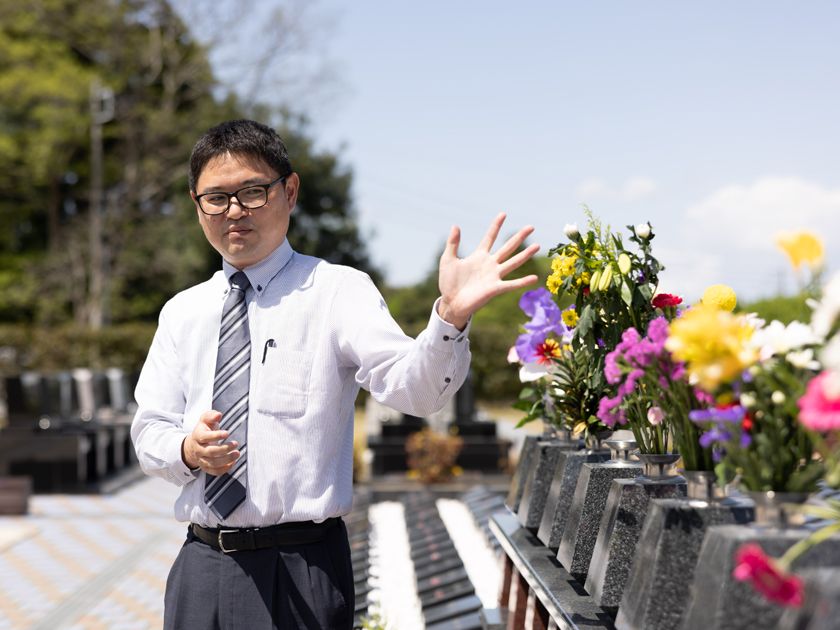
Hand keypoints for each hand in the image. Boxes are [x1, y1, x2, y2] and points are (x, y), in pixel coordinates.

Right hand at [181, 410, 239, 475]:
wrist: (196, 443)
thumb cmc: (205, 429)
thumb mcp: (206, 419)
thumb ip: (211, 415)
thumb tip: (218, 414)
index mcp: (197, 436)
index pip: (204, 437)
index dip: (215, 436)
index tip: (227, 433)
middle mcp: (198, 449)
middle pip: (210, 452)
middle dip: (224, 449)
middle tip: (236, 443)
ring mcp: (201, 459)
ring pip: (212, 464)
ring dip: (226, 460)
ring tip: (237, 453)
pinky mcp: (206, 467)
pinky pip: (214, 472)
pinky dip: (224, 469)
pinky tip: (233, 462)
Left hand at [438, 213, 539, 328]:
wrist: (450, 302)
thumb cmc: (448, 282)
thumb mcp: (448, 260)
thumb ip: (452, 243)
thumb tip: (455, 225)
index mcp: (479, 256)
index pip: (490, 237)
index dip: (496, 226)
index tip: (503, 214)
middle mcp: (490, 264)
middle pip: (507, 247)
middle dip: (519, 237)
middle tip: (531, 226)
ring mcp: (494, 276)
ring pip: (513, 263)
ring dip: (525, 255)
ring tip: (537, 245)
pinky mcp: (494, 289)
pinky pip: (511, 284)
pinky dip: (522, 282)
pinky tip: (534, 278)